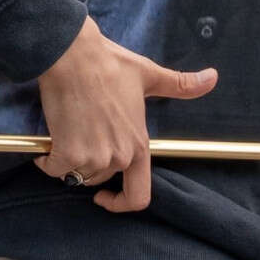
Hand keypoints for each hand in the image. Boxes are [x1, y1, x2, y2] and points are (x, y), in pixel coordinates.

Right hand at [36, 19, 217, 214]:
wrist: (73, 55)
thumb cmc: (109, 64)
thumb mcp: (149, 75)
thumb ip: (179, 84)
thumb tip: (213, 77)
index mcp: (140, 145)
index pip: (138, 196)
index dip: (119, 204)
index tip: (104, 196)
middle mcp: (119, 157)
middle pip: (100, 181)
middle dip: (87, 165)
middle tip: (79, 138)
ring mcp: (94, 157)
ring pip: (77, 174)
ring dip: (67, 161)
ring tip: (65, 135)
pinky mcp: (67, 153)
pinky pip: (53, 169)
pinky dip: (46, 160)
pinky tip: (46, 144)